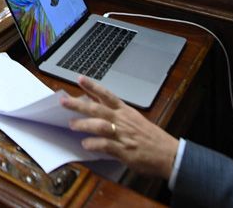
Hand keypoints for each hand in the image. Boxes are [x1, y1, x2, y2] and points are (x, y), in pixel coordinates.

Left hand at [60, 76, 179, 178]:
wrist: (168, 154)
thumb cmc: (151, 138)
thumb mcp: (134, 120)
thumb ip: (117, 115)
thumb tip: (97, 108)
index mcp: (126, 111)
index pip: (107, 95)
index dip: (92, 87)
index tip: (79, 78)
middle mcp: (123, 120)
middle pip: (98, 108)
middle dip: (79, 104)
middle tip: (63, 101)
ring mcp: (123, 135)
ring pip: (100, 125)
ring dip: (84, 124)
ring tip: (72, 124)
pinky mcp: (124, 150)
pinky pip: (105, 145)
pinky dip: (94, 144)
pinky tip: (85, 144)